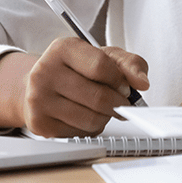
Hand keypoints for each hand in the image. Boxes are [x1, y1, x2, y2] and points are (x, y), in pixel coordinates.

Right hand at [0, 38, 148, 136]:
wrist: (39, 85)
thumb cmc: (75, 69)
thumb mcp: (103, 56)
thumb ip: (129, 64)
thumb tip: (142, 83)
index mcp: (63, 48)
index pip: (101, 66)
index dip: (120, 80)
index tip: (126, 86)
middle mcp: (45, 72)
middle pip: (98, 97)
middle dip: (118, 103)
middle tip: (121, 102)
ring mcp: (39, 99)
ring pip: (91, 119)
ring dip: (105, 118)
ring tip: (101, 108)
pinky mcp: (40, 124)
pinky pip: (79, 134)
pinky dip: (90, 129)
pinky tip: (85, 116)